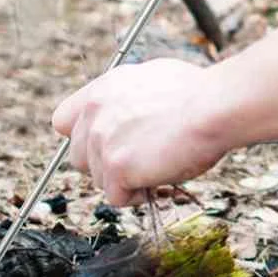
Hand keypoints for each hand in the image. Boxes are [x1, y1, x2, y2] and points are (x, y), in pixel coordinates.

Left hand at [51, 59, 228, 205]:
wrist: (213, 107)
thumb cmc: (199, 94)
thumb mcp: (153, 79)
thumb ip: (129, 97)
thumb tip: (133, 109)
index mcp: (101, 89)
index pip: (64, 122)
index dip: (83, 138)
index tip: (106, 146)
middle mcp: (94, 112)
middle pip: (78, 157)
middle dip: (105, 165)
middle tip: (138, 163)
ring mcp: (101, 140)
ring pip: (98, 180)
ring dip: (125, 181)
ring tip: (157, 168)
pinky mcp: (115, 166)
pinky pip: (116, 197)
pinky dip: (136, 196)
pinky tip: (158, 180)